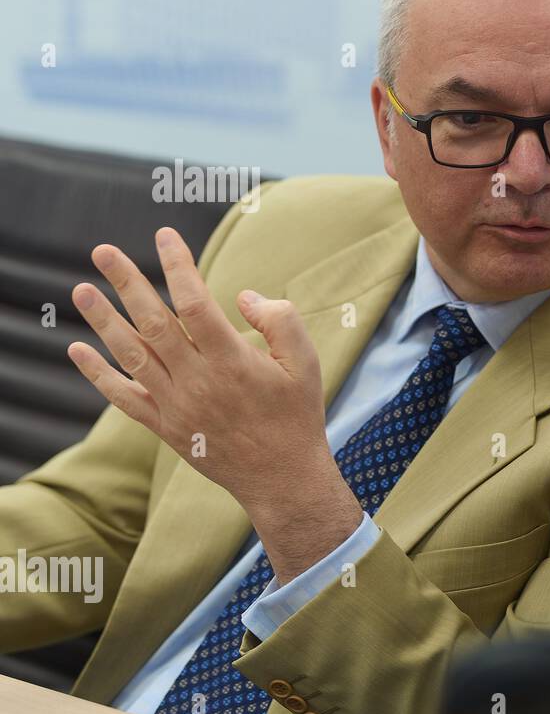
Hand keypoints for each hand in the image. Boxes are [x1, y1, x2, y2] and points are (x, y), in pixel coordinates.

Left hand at [67, 227, 360, 580]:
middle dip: (127, 282)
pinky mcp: (166, 427)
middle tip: (103, 251)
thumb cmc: (298, 415)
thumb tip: (243, 296)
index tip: (166, 236)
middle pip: (153, 322)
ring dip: (103, 319)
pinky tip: (79, 349)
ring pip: (131, 355)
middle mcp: (198, 381)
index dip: (178, 266)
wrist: (282, 477)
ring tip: (82, 289)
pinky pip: (124, 397)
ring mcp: (177, 405)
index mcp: (233, 361)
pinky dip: (98, 373)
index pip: (196, 303)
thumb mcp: (306, 363)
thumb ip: (281, 320)